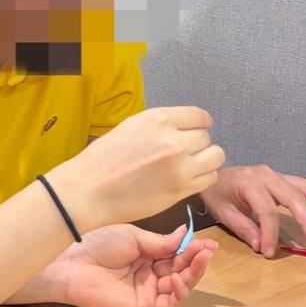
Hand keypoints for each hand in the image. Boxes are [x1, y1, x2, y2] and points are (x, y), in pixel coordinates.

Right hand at [53, 106, 223, 232]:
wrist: (90, 190)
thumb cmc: (103, 160)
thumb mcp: (131, 127)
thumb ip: (160, 126)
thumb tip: (183, 129)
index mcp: (158, 119)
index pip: (199, 116)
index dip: (199, 125)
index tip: (195, 132)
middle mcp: (173, 140)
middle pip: (206, 137)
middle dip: (197, 145)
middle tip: (183, 154)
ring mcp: (179, 166)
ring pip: (215, 157)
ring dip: (206, 161)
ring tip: (191, 167)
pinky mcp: (181, 189)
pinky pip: (209, 178)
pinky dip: (203, 179)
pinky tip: (187, 180)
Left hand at [58, 223, 217, 306]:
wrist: (75, 264)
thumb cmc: (98, 244)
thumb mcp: (134, 237)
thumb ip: (161, 242)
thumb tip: (185, 233)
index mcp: (146, 253)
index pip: (177, 252)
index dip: (194, 248)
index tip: (210, 242)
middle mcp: (150, 272)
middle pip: (182, 269)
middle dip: (197, 259)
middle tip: (207, 250)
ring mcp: (148, 290)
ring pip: (181, 286)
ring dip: (193, 274)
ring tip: (198, 260)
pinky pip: (170, 303)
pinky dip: (180, 292)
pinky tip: (177, 278)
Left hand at [201, 165, 305, 257]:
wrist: (212, 174)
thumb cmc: (217, 193)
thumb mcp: (222, 211)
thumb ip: (243, 227)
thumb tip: (262, 245)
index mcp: (249, 182)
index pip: (266, 210)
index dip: (270, 233)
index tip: (270, 253)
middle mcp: (266, 175)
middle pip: (292, 197)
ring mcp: (276, 175)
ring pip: (304, 188)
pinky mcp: (282, 179)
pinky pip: (304, 184)